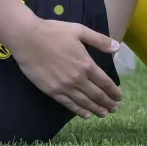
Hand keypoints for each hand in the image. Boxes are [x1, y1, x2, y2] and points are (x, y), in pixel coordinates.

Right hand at [6, 17, 121, 118]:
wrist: (27, 38)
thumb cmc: (53, 31)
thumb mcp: (79, 30)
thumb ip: (99, 40)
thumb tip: (117, 47)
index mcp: (86, 64)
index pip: (105, 82)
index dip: (113, 92)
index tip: (119, 97)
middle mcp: (77, 78)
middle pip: (97, 95)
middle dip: (108, 103)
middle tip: (115, 109)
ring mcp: (64, 86)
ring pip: (84, 102)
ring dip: (96, 110)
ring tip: (104, 114)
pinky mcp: (52, 91)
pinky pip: (68, 104)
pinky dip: (79, 111)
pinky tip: (85, 115)